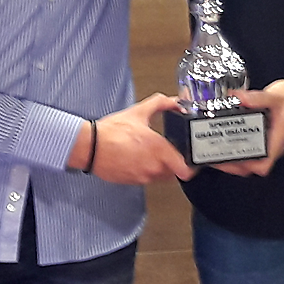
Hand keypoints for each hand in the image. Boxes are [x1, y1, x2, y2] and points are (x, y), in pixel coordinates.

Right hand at [73, 94, 195, 184]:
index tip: (190, 160)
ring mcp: (143, 177)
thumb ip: (160, 104)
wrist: (91, 147)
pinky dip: (146, 171)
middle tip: (170, 153)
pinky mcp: (133, 182)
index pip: (186, 170)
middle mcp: (154, 167)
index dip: (191, 166)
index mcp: (159, 150)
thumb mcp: (139, 112)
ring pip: (161, 177)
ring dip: (160, 168)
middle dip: (175, 164)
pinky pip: (146, 179)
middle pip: (175, 173)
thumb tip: (174, 102)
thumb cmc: (111, 132)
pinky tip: (138, 159)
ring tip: (151, 154)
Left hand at [214, 78, 283, 176]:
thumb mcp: (275, 96)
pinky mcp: (268, 137)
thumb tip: (237, 97)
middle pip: (253, 166)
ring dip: (235, 157)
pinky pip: (252, 148)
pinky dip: (240, 147)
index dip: (246, 167)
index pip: (263, 165)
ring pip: (252, 158)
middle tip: (215, 156)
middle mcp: (274, 145)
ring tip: (217, 150)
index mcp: (277, 140)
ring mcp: (271, 142)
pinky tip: (228, 140)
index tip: (229, 160)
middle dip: (233, 165)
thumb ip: (256, 98)